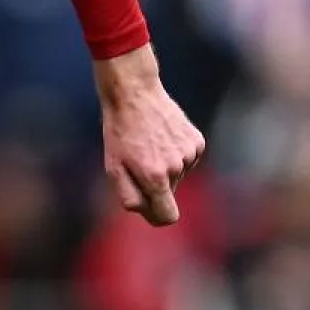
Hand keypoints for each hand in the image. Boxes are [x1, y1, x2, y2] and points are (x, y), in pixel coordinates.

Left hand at [95, 45, 204, 225]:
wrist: (134, 93)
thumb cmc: (119, 131)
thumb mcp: (112, 166)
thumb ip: (128, 195)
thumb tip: (144, 211)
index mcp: (154, 177)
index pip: (168, 216)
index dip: (157, 216)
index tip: (149, 208)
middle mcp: (176, 167)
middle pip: (170, 193)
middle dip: (155, 185)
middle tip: (138, 161)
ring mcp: (189, 153)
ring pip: (178, 175)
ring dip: (165, 166)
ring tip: (148, 144)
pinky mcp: (197, 141)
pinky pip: (187, 159)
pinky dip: (176, 153)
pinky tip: (162, 136)